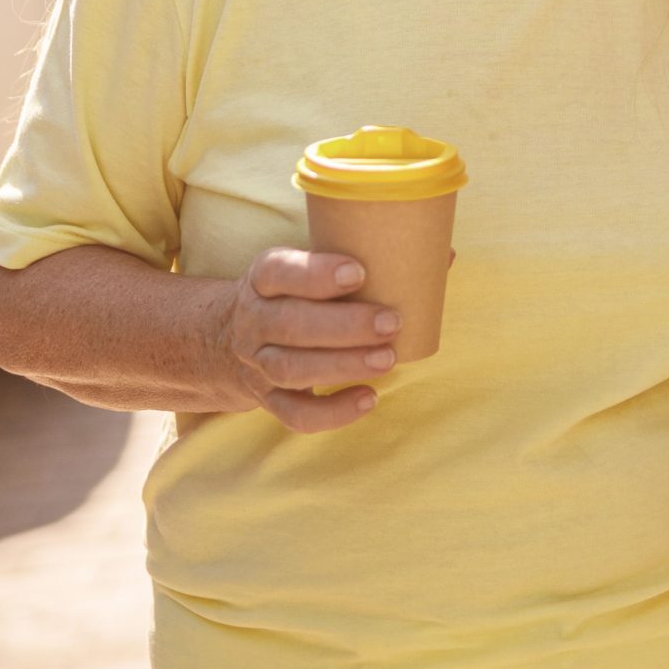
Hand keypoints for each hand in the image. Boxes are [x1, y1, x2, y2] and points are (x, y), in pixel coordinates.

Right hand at [210, 248, 398, 430]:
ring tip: (388, 359)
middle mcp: (254, 321)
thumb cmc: (294, 293)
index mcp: (263, 279)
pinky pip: (294, 414)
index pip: (277, 271)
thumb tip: (440, 254)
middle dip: (345, 325)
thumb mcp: (305, 266)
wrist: (228, 339)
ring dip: (343, 365)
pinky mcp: (268, 398)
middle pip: (290, 324)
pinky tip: (369, 398)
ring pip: (292, 369)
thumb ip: (358, 255)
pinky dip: (332, 413)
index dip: (315, 273)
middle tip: (391, 322)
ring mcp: (257, 364)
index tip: (358, 272)